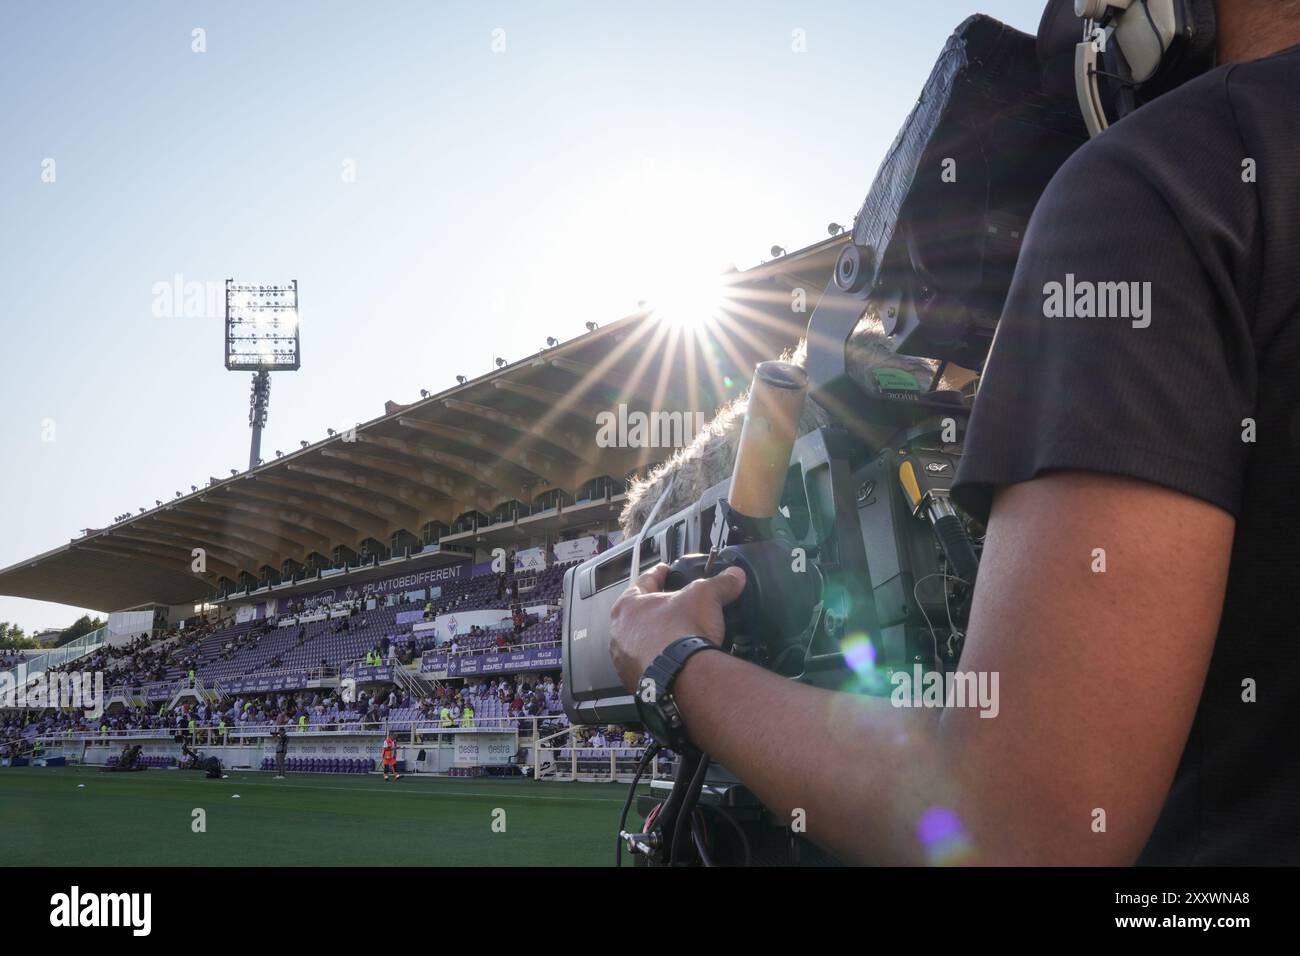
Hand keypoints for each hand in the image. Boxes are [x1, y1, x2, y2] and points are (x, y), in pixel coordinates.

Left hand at [608, 561, 746, 690]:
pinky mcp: (635, 681)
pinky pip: (646, 665)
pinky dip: (658, 661)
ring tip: (674, 637)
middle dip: (656, 609)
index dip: (658, 574)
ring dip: (654, 638)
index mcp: (628, 606)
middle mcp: (620, 633)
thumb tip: (734, 576)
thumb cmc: (681, 634)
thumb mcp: (706, 596)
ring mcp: (625, 659)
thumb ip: (720, 583)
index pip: (644, 581)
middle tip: (673, 607)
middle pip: (639, 614)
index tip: (664, 570)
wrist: (683, 676)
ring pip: (640, 642)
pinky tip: (673, 660)